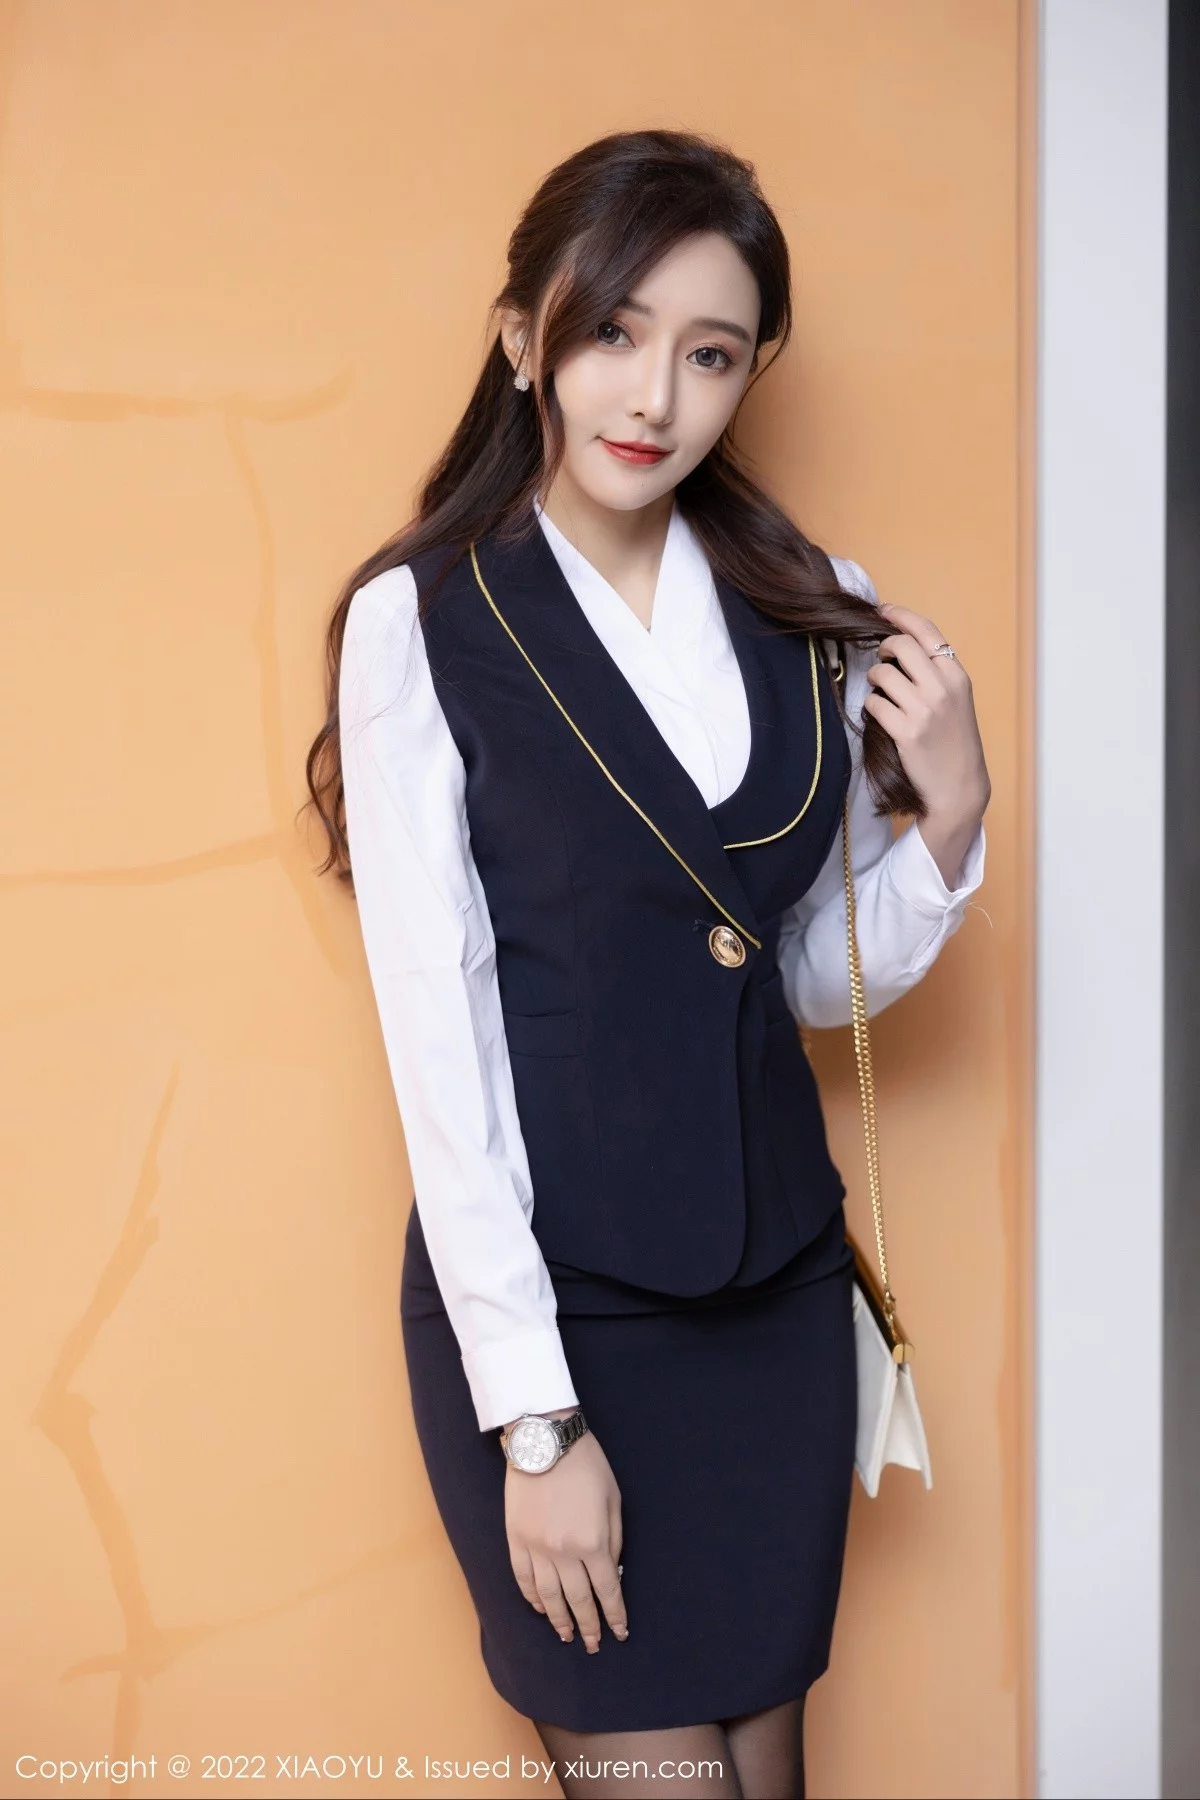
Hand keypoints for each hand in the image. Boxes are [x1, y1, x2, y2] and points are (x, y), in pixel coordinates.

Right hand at [504, 1419, 627, 1653]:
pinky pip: (522, 1578)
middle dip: (589, 1626)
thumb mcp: (614, 1499)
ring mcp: (536, 1547)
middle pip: (578, 1600)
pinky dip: (531, 1597)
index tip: (619, 1633)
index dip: (614, 1614)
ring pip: (548, 1596)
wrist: (545, 1439)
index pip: (607, 1590)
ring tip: (567, 1636)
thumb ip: (614, 1539)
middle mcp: (563, 1552)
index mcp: (593, 1542)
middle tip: (594, 1645)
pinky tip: (539, 1609)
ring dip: (559, 1620)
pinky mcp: (515, 1539)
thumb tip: (612, 1572)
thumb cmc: (587, 1464)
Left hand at [863, 601, 991, 885]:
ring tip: (883, 692)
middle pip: (900, 645)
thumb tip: (902, 645)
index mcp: (957, 675)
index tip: (883, 610)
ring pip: (883, 674)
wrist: (959, 786)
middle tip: (882, 658)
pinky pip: (874, 704)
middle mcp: (942, 687)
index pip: (926, 631)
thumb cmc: (955, 742)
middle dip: (884, 648)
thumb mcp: (957, 699)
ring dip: (875, 679)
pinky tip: (880, 715)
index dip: (900, 616)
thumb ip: (936, 672)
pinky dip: (872, 706)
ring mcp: (924, 709)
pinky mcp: (906, 731)